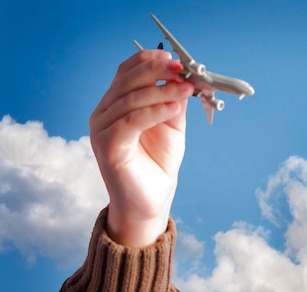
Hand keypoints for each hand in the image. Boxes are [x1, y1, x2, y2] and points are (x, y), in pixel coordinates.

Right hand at [89, 49, 193, 246]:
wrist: (150, 200)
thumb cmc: (158, 163)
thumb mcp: (171, 124)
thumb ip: (172, 100)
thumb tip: (183, 76)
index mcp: (115, 104)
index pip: (126, 72)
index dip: (147, 61)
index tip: (173, 58)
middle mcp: (103, 113)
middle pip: (127, 81)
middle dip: (156, 71)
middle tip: (182, 69)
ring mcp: (102, 129)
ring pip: (131, 99)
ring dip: (161, 91)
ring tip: (186, 89)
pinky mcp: (107, 146)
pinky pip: (131, 121)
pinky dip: (154, 111)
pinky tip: (174, 107)